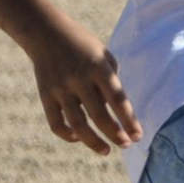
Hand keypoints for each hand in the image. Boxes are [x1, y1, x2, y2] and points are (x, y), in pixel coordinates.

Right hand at [31, 33, 141, 154]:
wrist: (45, 32)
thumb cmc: (82, 45)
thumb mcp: (103, 54)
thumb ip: (112, 81)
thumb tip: (117, 113)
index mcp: (98, 67)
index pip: (118, 100)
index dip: (129, 121)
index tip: (138, 136)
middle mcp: (79, 79)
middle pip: (99, 116)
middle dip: (115, 134)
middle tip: (126, 145)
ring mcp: (60, 88)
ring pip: (78, 125)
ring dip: (94, 142)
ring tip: (106, 151)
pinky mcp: (45, 95)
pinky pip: (56, 123)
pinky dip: (68, 135)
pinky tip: (79, 138)